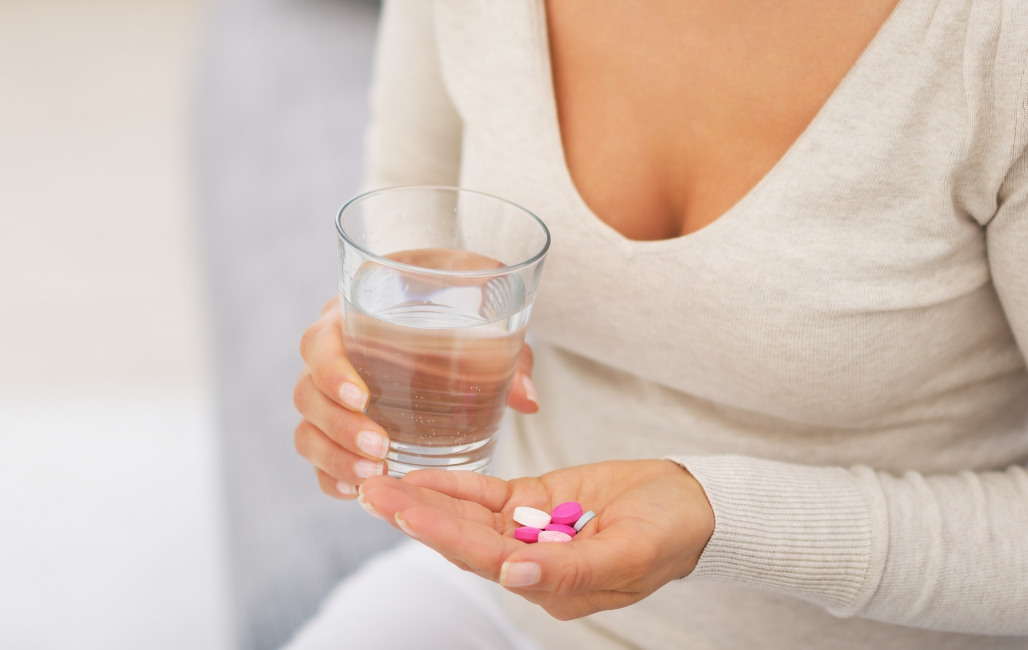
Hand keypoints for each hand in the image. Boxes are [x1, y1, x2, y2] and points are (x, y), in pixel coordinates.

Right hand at [293, 296, 540, 497]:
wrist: (446, 289)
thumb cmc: (458, 290)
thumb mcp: (482, 303)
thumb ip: (503, 350)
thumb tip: (527, 399)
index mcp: (350, 313)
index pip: (319, 342)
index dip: (331, 371)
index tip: (363, 396)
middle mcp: (333, 352)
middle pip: (307, 393)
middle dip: (337, 426)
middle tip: (380, 448)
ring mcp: (331, 391)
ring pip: (307, 428)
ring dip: (333, 456)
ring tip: (373, 474)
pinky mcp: (341, 422)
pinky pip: (319, 455)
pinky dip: (331, 475)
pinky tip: (358, 489)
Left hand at [358, 459, 714, 618]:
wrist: (692, 504)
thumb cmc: (669, 534)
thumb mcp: (628, 554)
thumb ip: (570, 571)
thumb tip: (514, 576)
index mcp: (551, 587)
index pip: (483, 558)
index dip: (439, 531)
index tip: (399, 509)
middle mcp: (532, 562)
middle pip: (463, 538)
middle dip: (415, 515)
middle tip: (369, 491)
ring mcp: (533, 530)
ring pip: (469, 515)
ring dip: (426, 498)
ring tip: (380, 483)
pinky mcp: (538, 500)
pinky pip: (490, 494)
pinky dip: (457, 484)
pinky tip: (424, 474)